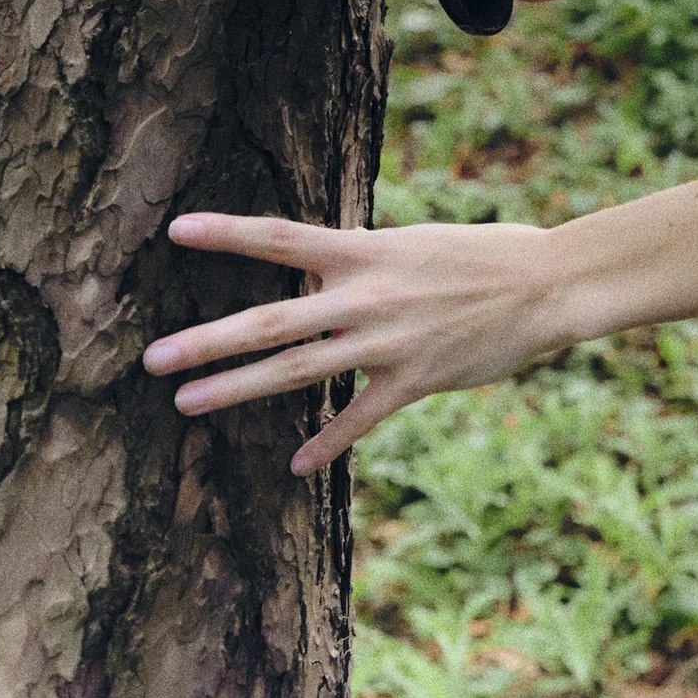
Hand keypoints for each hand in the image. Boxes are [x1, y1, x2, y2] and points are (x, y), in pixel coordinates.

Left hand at [143, 210, 571, 474]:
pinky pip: (358, 419)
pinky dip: (326, 444)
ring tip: (186, 404)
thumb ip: (362, 261)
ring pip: (298, 372)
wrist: (545, 286)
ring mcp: (387, 343)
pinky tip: (296, 467)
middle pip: (271, 322)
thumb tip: (321, 269)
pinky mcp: (414, 381)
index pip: (281, 237)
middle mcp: (366, 297)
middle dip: (207, 342)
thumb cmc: (479, 254)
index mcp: (365, 251)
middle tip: (152, 359)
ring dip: (238, 390)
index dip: (227, 233)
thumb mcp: (412, 243)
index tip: (175, 230)